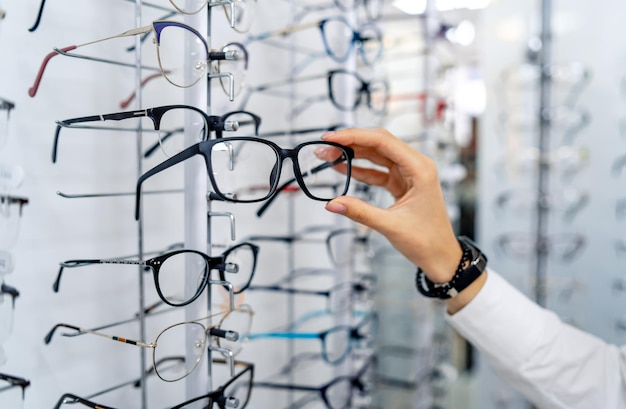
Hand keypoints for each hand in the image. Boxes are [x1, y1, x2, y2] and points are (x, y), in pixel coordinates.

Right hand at [320, 128, 461, 283]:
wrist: (441, 256)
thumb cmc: (428, 240)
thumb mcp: (390, 226)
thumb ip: (359, 212)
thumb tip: (332, 204)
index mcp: (420, 169)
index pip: (383, 141)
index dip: (355, 136)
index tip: (332, 138)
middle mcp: (416, 166)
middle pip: (378, 144)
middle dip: (350, 143)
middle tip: (325, 148)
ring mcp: (408, 174)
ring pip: (376, 155)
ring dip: (352, 155)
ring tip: (328, 157)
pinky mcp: (402, 184)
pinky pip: (377, 170)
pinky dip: (360, 169)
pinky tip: (342, 169)